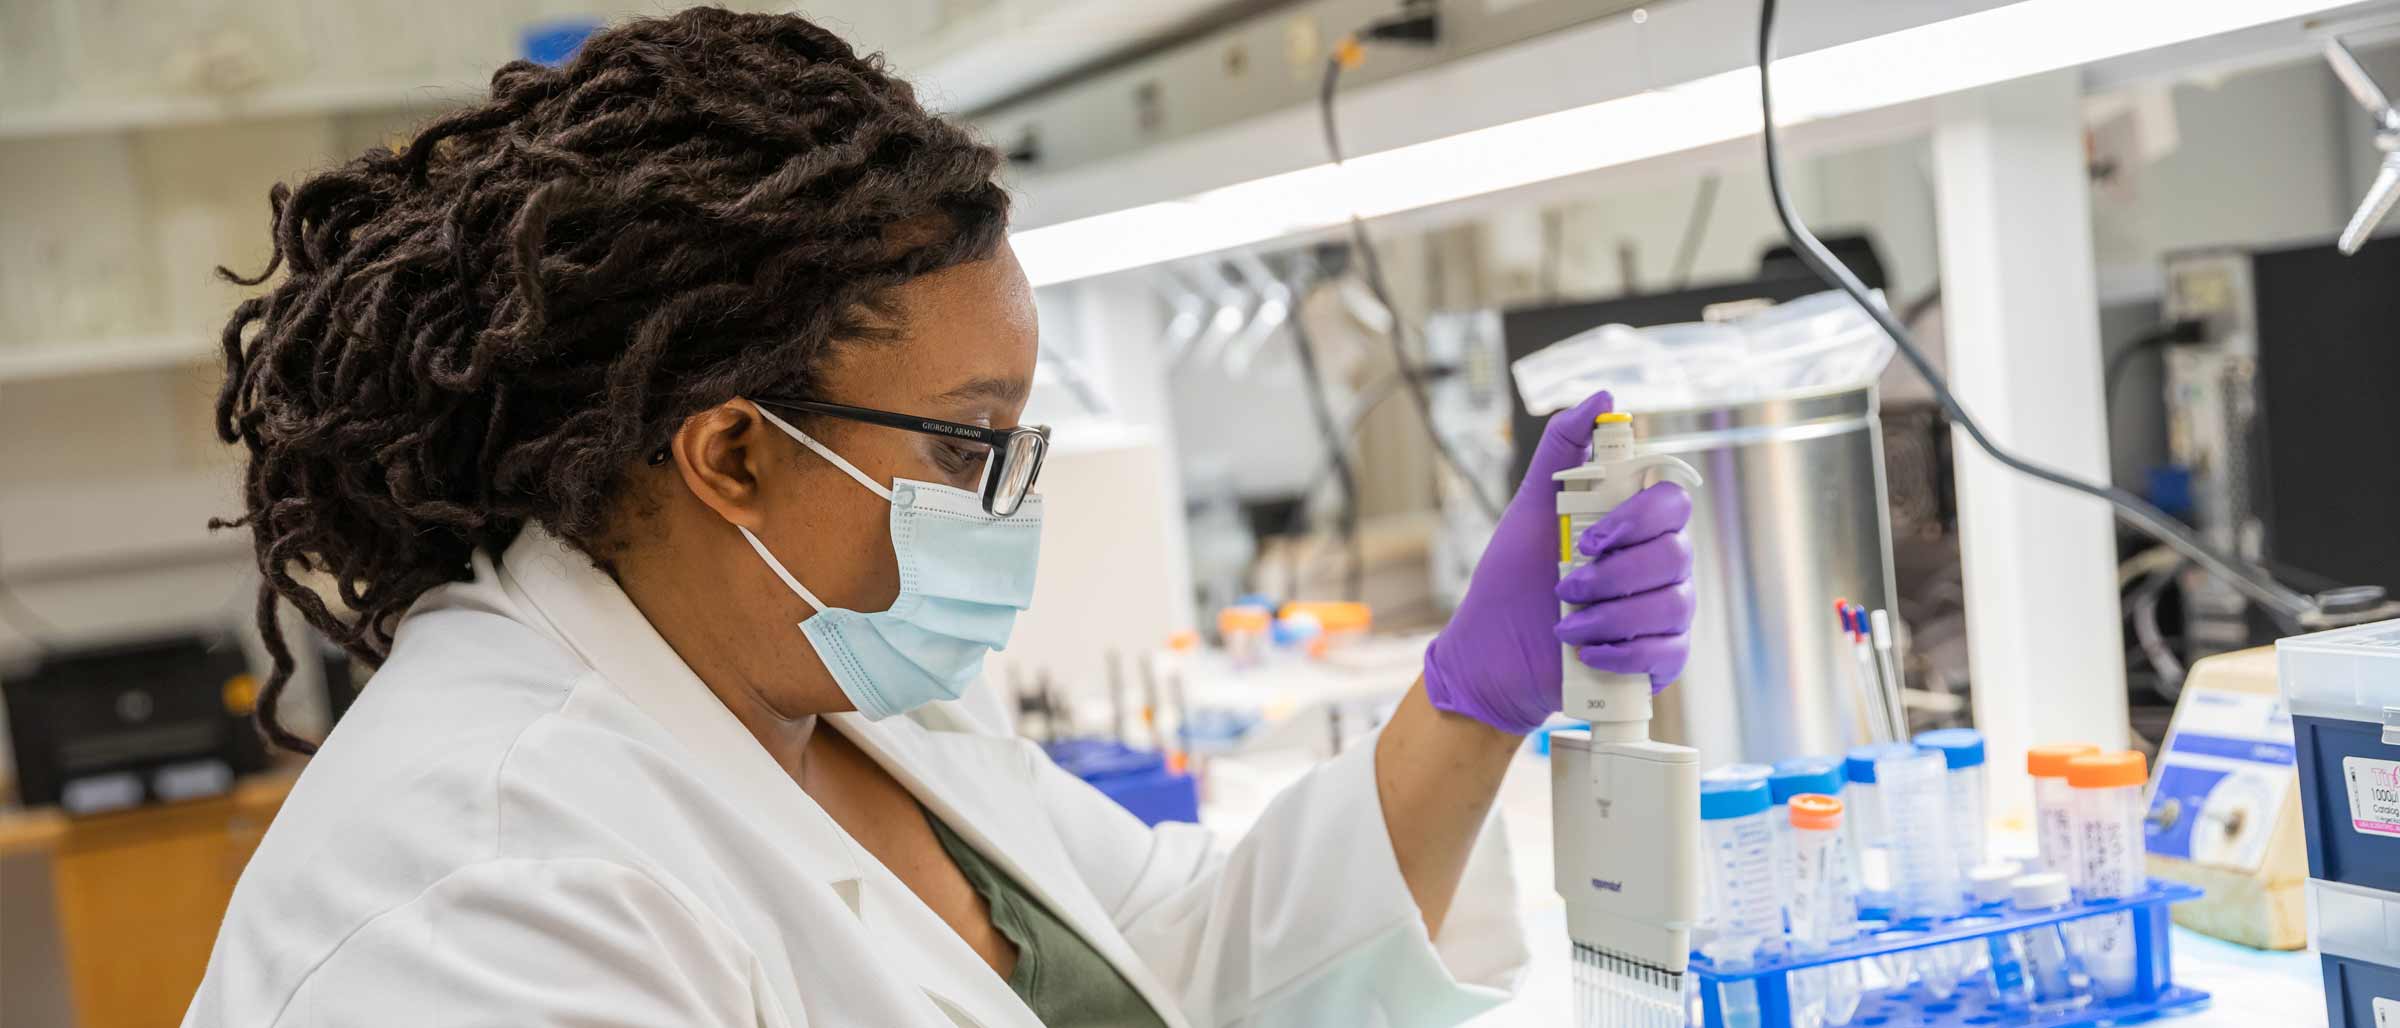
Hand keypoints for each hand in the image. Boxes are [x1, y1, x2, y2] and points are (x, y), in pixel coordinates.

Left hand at [1421, 392, 1695, 734]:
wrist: (1491, 655)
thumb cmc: (1513, 579)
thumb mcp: (1530, 508)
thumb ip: (1562, 448)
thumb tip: (1601, 398)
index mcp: (1637, 525)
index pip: (1672, 502)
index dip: (1637, 518)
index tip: (1587, 537)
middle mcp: (1661, 565)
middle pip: (1676, 553)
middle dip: (1613, 573)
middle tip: (1563, 585)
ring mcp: (1665, 613)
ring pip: (1674, 604)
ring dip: (1611, 615)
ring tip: (1564, 626)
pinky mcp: (1661, 660)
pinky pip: (1669, 653)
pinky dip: (1623, 653)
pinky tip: (1587, 652)